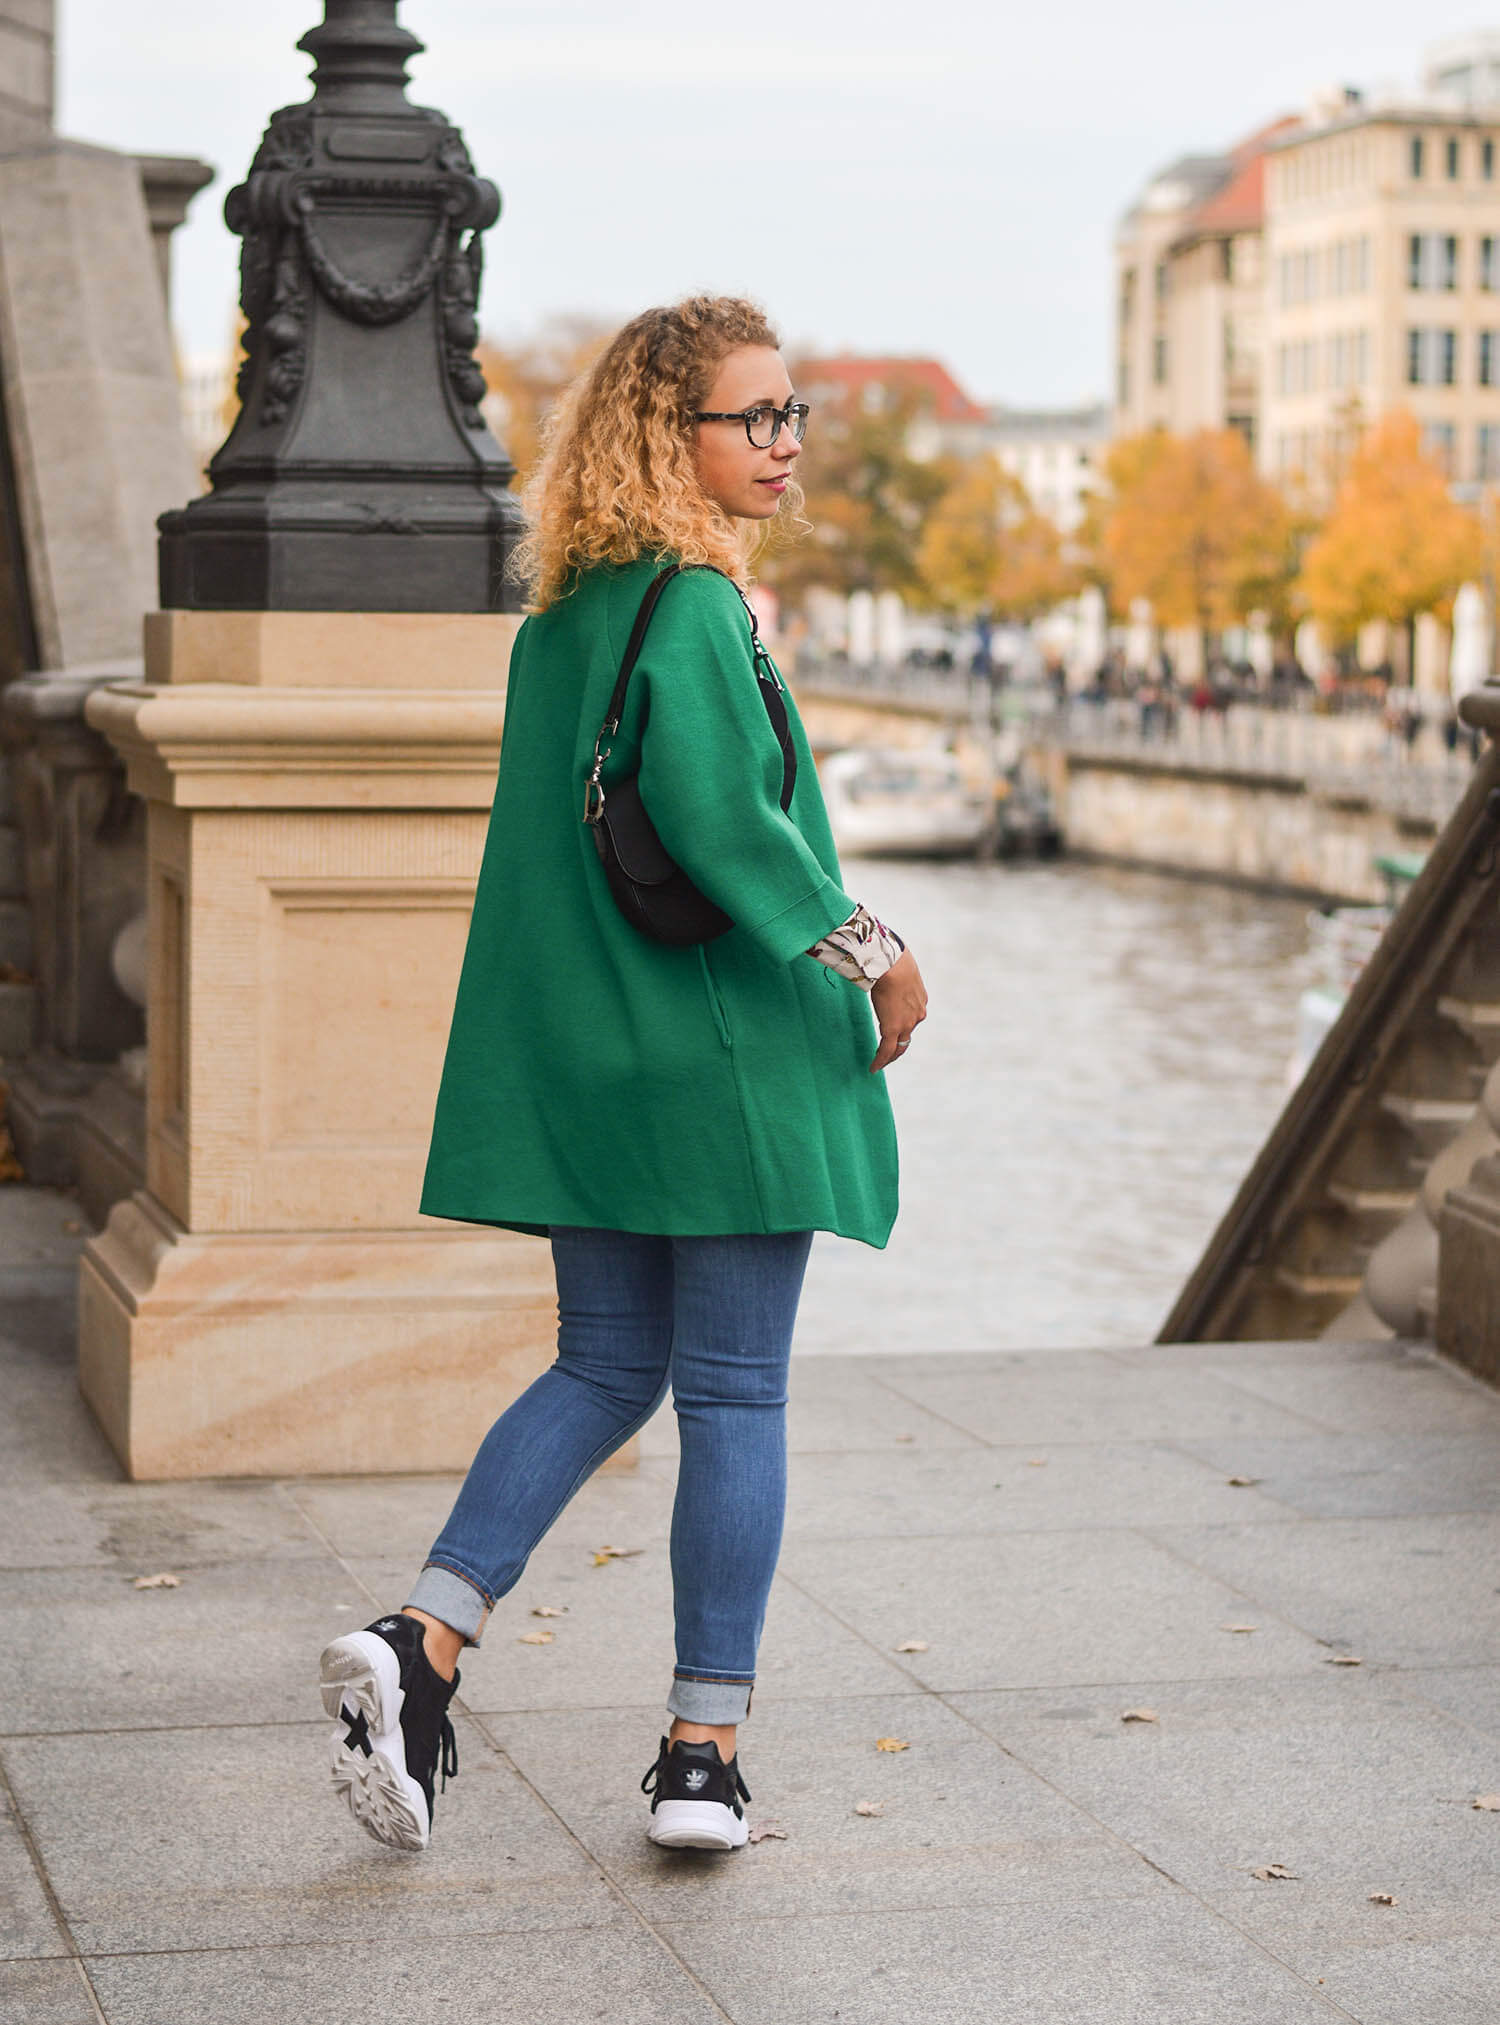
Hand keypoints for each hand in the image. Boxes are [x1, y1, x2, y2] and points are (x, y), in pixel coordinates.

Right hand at [870, 949, 927, 1071]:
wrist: (892, 966)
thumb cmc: (893, 961)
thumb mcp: (902, 971)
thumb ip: (897, 980)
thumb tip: (885, 973)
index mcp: (920, 1000)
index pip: (912, 1018)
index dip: (904, 1027)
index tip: (897, 1032)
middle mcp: (917, 1014)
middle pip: (908, 1036)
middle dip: (899, 1047)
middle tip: (889, 1055)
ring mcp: (907, 1024)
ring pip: (899, 1046)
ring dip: (890, 1056)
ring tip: (881, 1063)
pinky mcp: (893, 1029)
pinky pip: (887, 1050)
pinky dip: (881, 1060)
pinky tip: (874, 1068)